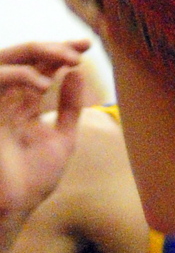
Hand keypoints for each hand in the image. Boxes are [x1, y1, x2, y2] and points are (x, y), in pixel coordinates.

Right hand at [0, 41, 87, 219]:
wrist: (15, 207)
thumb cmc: (34, 178)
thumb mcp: (62, 137)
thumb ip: (69, 106)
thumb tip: (76, 73)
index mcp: (24, 103)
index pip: (42, 66)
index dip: (63, 51)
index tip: (88, 45)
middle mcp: (8, 99)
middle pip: (26, 57)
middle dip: (55, 46)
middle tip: (82, 46)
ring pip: (10, 59)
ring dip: (40, 53)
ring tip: (69, 59)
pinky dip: (20, 75)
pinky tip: (44, 83)